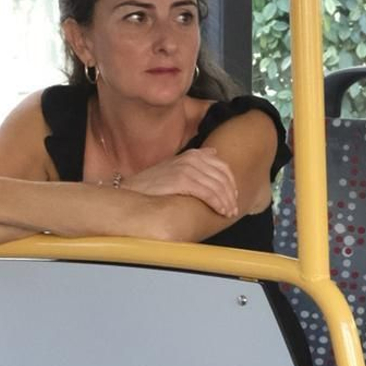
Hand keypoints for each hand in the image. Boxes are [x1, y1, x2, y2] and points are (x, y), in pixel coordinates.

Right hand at [120, 152, 240, 218]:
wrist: (132, 191)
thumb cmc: (154, 185)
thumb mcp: (176, 166)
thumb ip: (196, 160)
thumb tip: (214, 152)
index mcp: (193, 154)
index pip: (223, 167)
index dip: (232, 184)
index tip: (233, 198)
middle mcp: (192, 158)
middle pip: (223, 178)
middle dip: (231, 195)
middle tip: (233, 210)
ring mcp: (187, 168)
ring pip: (217, 187)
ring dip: (226, 202)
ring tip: (228, 214)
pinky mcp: (182, 180)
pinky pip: (208, 193)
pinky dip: (217, 204)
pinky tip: (220, 212)